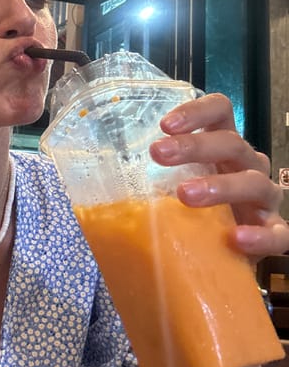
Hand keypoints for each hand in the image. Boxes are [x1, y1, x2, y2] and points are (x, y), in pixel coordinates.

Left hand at [149, 92, 288, 260]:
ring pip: (254, 183)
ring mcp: (264, 200)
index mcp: (224, 147)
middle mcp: (248, 165)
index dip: (196, 112)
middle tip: (158, 154)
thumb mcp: (173, 188)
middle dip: (194, 145)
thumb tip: (96, 182)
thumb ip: (150, 179)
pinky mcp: (274, 233)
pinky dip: (259, 235)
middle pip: (231, 142)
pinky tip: (236, 238)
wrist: (225, 255)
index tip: (164, 125)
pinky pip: (277, 233)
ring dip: (219, 186)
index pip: (220, 111)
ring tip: (185, 195)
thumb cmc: (195, 212)